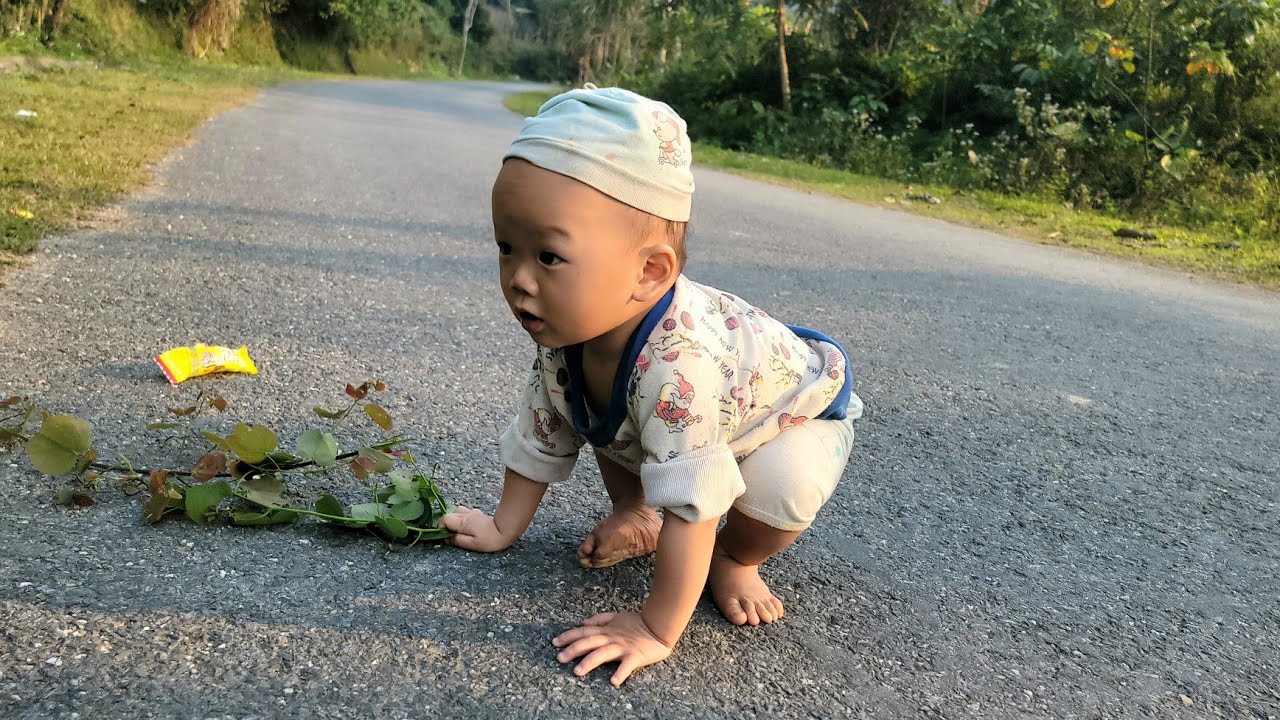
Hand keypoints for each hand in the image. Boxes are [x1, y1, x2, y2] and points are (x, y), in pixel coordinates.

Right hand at [440, 506, 513, 552]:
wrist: (506, 529)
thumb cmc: (490, 539)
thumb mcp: (473, 544)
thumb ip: (458, 540)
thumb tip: (448, 538)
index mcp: (463, 522)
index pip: (445, 518)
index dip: (441, 526)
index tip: (443, 534)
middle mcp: (467, 515)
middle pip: (450, 513)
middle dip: (447, 522)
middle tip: (451, 533)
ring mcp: (473, 513)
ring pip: (459, 511)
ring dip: (456, 518)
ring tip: (459, 529)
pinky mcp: (479, 514)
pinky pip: (467, 512)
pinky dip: (464, 517)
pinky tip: (469, 526)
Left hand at [553, 612, 672, 685]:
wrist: (660, 626)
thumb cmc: (638, 623)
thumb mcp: (617, 616)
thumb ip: (599, 619)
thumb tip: (582, 623)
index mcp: (606, 630)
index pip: (583, 631)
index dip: (568, 636)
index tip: (555, 642)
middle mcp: (611, 638)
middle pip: (589, 642)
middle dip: (572, 650)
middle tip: (559, 658)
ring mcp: (623, 647)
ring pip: (603, 654)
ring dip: (589, 662)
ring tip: (577, 671)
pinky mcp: (635, 656)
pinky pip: (627, 665)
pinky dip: (621, 673)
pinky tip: (614, 682)